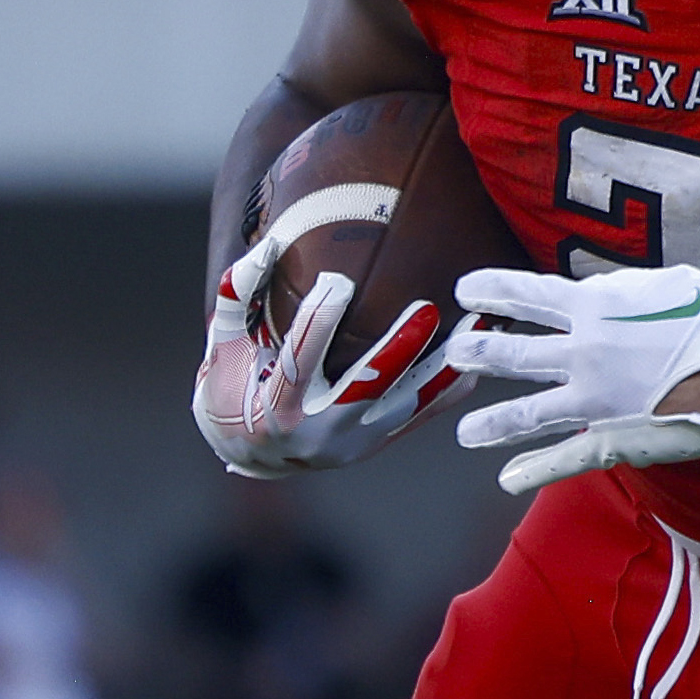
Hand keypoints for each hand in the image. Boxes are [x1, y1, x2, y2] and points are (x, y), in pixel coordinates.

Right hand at [191, 188, 461, 478]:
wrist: (253, 456)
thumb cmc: (231, 391)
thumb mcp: (222, 347)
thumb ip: (237, 297)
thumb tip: (269, 243)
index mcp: (278, 406)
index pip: (301, 358)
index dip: (319, 319)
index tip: (337, 280)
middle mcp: (321, 430)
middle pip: (365, 387)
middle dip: (398, 349)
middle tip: (426, 308)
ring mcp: (356, 440)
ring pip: (408, 403)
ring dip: (444, 366)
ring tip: (476, 327)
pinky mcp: (380, 442)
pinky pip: (424, 414)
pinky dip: (451, 387)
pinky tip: (477, 357)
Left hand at [450, 264, 699, 493]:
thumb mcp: (666, 284)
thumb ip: (624, 291)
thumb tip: (602, 292)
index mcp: (596, 307)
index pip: (527, 295)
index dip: (493, 291)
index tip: (467, 291)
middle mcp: (584, 352)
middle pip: (515, 353)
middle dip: (480, 352)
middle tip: (459, 353)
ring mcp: (594, 399)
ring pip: (528, 412)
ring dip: (492, 422)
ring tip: (465, 431)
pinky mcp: (614, 437)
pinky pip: (567, 457)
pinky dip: (535, 470)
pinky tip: (508, 478)